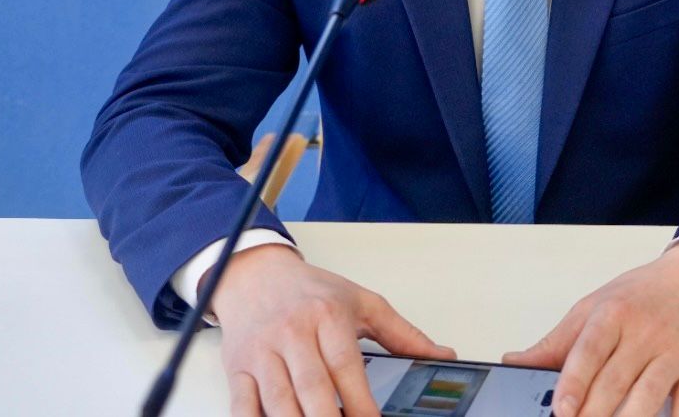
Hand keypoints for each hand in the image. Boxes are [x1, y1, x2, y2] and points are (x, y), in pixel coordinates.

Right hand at [209, 244, 456, 415]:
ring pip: (279, 401)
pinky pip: (241, 404)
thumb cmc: (310, 292)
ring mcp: (262, 352)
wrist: (255, 274)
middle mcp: (293, 333)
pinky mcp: (238, 368)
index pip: (346, 366)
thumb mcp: (362, 303)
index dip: (361, 403)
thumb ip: (403, 334)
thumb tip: (441, 356)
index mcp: (327, 316)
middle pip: (312, 388)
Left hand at [501, 238, 678, 416]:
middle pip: (615, 380)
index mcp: (614, 314)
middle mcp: (645, 333)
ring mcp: (675, 352)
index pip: (589, 351)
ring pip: (649, 394)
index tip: (561, 409)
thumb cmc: (644, 295)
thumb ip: (557, 341)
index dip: (574, 382)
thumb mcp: (596, 306)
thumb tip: (513, 362)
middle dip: (593, 412)